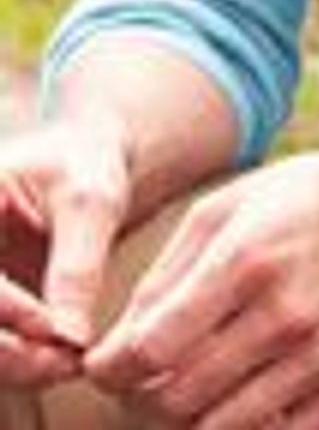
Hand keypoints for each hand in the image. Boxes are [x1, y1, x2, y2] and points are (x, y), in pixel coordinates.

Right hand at [0, 118, 130, 389]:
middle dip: (9, 351)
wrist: (97, 168)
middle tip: (65, 359)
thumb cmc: (89, 164)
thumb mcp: (91, 202)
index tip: (58, 329)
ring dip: (15, 364)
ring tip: (70, 361)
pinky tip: (62, 360)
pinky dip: (21, 362)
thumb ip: (78, 265)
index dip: (10, 310)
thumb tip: (71, 338)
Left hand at [84, 147, 318, 428]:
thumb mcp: (224, 208)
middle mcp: (286, 312)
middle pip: (175, 398)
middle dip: (144, 393)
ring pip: (215, 427)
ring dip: (190, 411)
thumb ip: (162, 278)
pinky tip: (247, 384)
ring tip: (197, 374)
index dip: (112, 368)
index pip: (151, 350)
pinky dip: (246, 422)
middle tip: (150, 371)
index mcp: (248, 258)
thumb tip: (114, 349)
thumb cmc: (304, 200)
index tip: (107, 363)